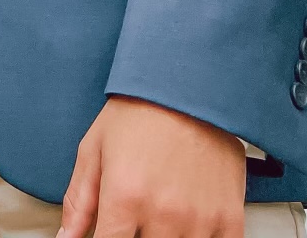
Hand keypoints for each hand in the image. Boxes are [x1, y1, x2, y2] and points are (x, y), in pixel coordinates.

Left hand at [59, 96, 245, 237]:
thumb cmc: (139, 112)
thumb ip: (78, 202)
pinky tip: (187, 225)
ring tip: (160, 214)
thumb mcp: (94, 149)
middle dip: (135, 235)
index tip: (111, 230)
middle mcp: (163, 213)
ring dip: (165, 237)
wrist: (189, 84)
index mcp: (125, 197)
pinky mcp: (228, 217)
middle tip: (136, 213)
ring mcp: (199, 219)